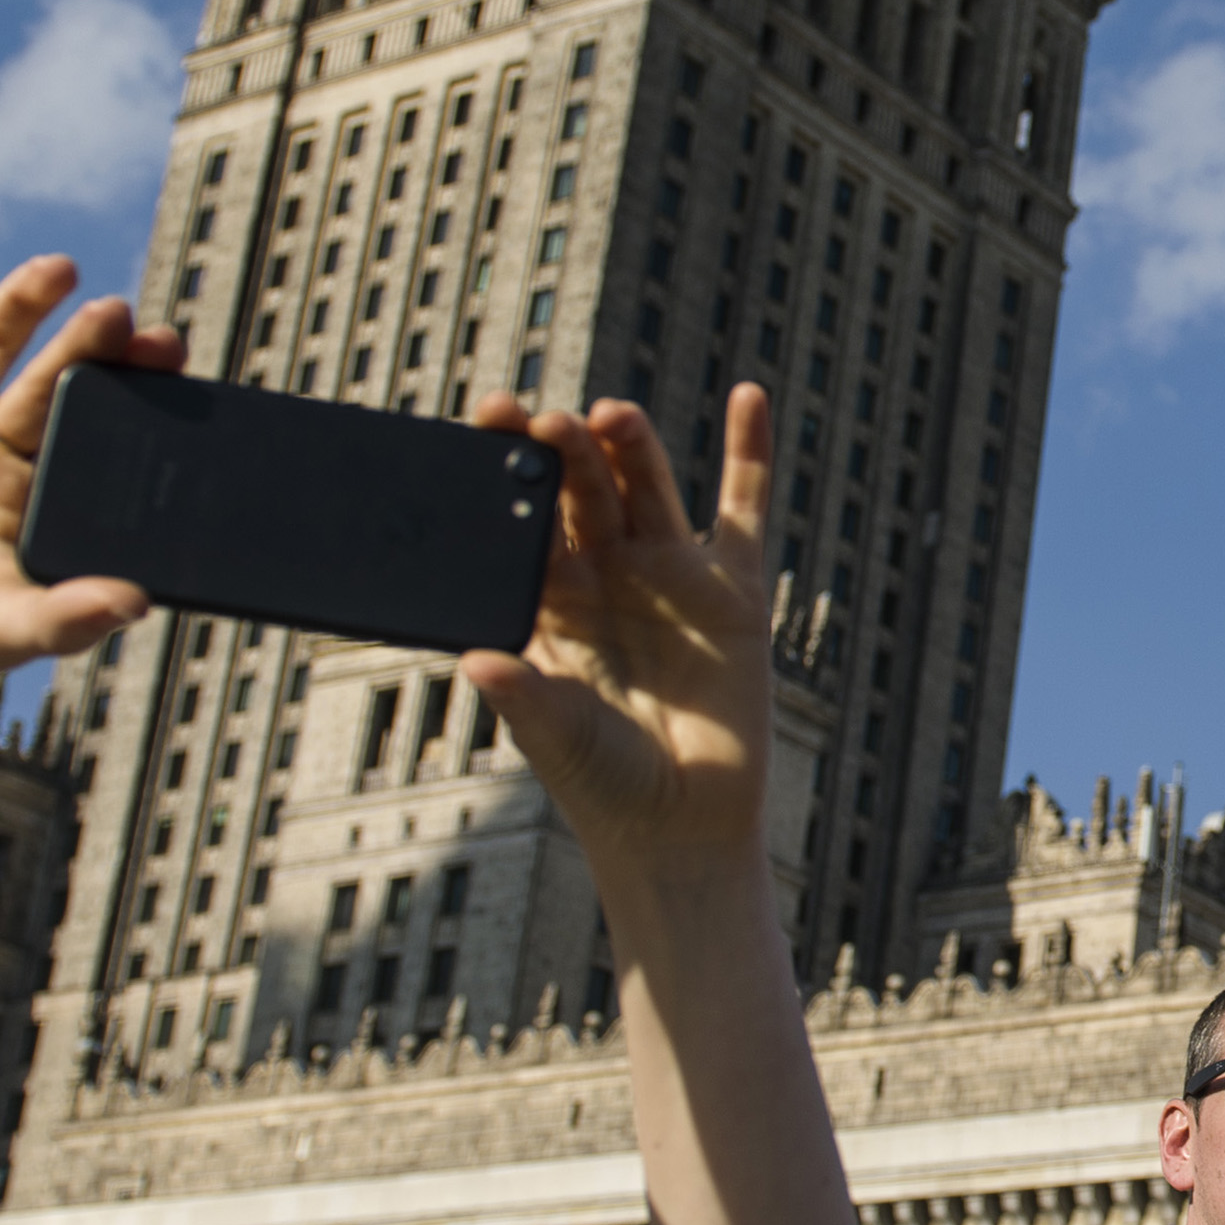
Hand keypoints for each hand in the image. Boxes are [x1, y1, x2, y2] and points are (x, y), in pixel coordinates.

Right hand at [0, 219, 161, 731]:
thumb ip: (65, 616)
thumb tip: (137, 601)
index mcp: (38, 502)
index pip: (98, 433)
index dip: (133, 395)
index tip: (171, 360)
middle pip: (52, 384)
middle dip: (89, 350)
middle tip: (126, 319)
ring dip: (18, 305)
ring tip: (60, 270)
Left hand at [462, 386, 779, 903]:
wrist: (683, 828)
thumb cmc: (604, 785)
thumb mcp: (554, 738)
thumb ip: (523, 697)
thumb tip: (476, 662)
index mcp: (549, 601)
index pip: (520, 516)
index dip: (504, 466)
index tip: (488, 421)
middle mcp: (606, 575)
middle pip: (580, 490)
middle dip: (562, 453)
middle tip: (546, 423)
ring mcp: (670, 575)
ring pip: (647, 487)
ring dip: (630, 445)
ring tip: (610, 414)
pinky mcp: (733, 589)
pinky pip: (744, 507)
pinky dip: (749, 451)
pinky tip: (748, 395)